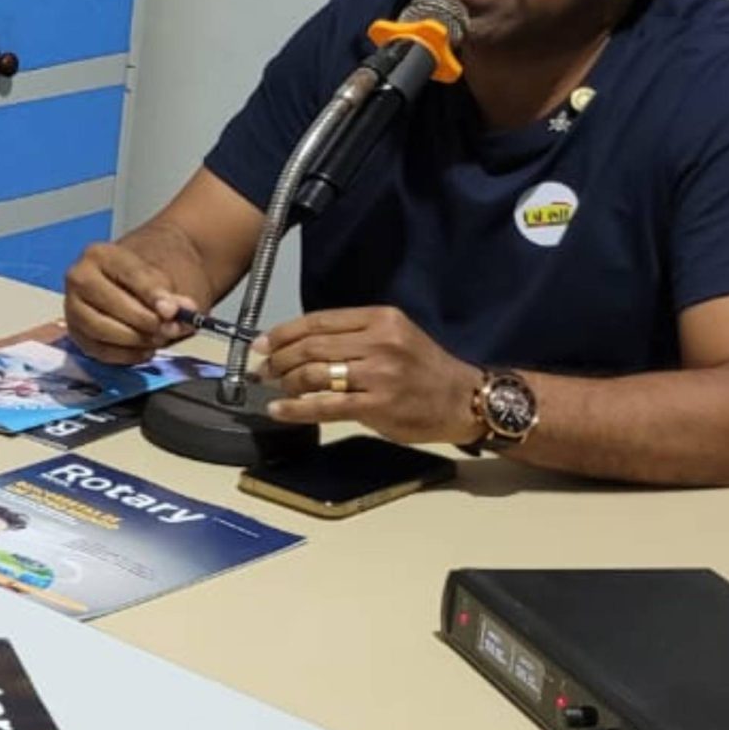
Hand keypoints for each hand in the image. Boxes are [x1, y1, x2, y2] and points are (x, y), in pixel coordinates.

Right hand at [62, 241, 199, 364]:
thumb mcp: (162, 281)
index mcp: (99, 254)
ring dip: (134, 339)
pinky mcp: (75, 334)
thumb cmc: (144, 282)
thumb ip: (173, 297)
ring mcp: (72, 307)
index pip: (128, 274)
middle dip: (143, 320)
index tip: (171, 311)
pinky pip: (98, 350)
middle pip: (110, 302)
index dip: (151, 294)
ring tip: (158, 339)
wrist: (127, 286)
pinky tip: (145, 351)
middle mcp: (78, 278)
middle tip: (168, 329)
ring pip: (100, 328)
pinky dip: (125, 355)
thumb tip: (176, 314)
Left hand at [257, 306, 484, 442]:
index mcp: (380, 318)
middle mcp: (380, 341)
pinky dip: (295, 408)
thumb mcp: (395, 336)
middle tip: (264, 370)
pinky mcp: (379, 405)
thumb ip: (352, 336)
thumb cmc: (425, 369)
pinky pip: (325, 406)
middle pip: (311, 345)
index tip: (262, 344)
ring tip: (275, 389)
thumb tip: (299, 344)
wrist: (466, 399)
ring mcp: (380, 374)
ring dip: (285, 382)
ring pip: (314, 374)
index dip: (282, 333)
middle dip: (278, 359)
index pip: (318, 320)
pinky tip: (279, 410)